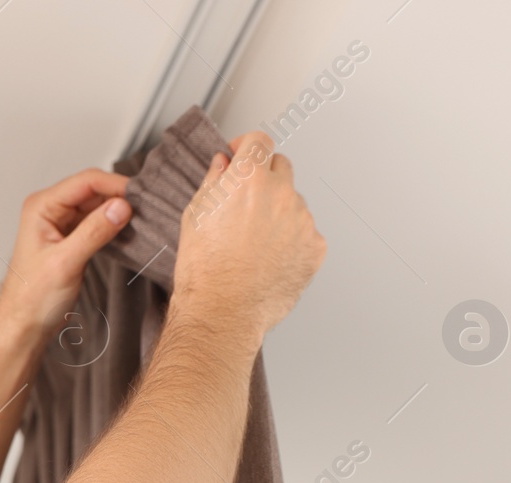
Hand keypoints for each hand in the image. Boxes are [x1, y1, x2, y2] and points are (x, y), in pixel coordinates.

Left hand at [0, 168, 134, 342]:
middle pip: (94, 190)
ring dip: (118, 212)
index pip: (86, 181)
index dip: (115, 186)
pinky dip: (113, 226)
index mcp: (41, 207)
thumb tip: (121, 206)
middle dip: (120, 198)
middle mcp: (50, 210)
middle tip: (146, 211)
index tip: (140, 197)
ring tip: (140, 222)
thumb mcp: (65, 263)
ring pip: (98, 206)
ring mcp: (61, 224)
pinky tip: (127, 233)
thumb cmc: (32, 299)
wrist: (24, 326)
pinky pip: (97, 223)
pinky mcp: (71, 239)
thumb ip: (93, 232)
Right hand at [172, 130, 326, 344]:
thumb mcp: (195, 216)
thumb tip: (224, 164)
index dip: (247, 147)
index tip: (241, 155)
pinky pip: (305, 233)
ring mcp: (302, 220)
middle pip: (281, 167)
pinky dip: (291, 240)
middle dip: (264, 178)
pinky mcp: (315, 246)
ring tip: (254, 243)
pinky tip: (269, 259)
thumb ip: (214, 181)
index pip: (258, 142)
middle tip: (245, 205)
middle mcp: (281, 193)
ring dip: (278, 212)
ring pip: (293, 203)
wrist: (223, 312)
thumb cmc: (204, 270)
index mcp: (249, 179)